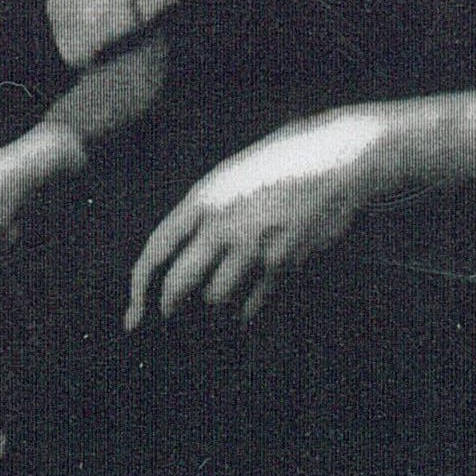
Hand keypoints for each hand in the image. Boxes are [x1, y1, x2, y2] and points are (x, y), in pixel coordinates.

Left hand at [123, 107, 407, 329]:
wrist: (339, 161)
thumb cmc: (285, 162)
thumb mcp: (234, 174)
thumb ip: (207, 209)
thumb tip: (182, 250)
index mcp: (204, 198)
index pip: (157, 249)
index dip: (139, 284)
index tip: (135, 309)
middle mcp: (223, 225)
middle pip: (179, 285)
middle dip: (171, 305)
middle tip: (171, 313)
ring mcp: (254, 247)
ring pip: (216, 298)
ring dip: (217, 302)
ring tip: (225, 294)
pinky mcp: (284, 264)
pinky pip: (252, 305)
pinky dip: (246, 313)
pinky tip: (247, 311)